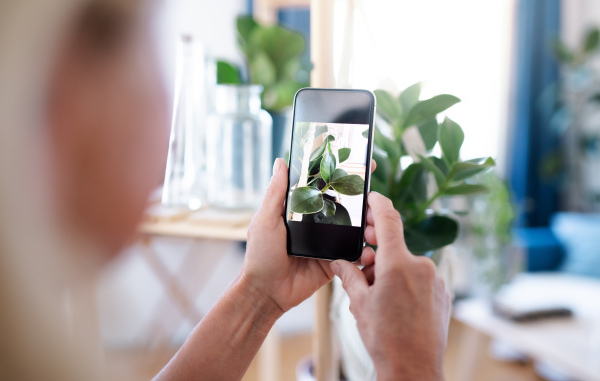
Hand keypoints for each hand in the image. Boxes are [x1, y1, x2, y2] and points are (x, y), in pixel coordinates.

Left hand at [242, 158, 376, 312]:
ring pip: (354, 229)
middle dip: (364, 201)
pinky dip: (364, 251)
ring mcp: (327, 242)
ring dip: (368, 225)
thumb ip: (276, 192)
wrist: (266, 291)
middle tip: (375, 198)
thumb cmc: (260, 254)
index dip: (342, 175)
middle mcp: (317, 223)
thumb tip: (280, 162)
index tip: (361, 163)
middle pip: (346, 207)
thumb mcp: (265, 219)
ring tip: (375, 225)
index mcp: (301, 210)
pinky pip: (353, 254)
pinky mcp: (334, 262)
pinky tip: (371, 250)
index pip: (325, 187)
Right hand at [330, 193, 450, 380]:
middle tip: (362, 272)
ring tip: (377, 299)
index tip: (373, 196)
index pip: (389, 220)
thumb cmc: (385, 338)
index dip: (379, 204)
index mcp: (398, 263)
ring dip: (390, 274)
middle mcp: (421, 266)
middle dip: (376, 255)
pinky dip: (405, 285)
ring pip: (406, 266)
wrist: (413, 369)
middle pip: (394, 248)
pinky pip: (420, 280)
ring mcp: (435, 280)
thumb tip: (339, 262)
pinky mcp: (442, 294)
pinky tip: (395, 306)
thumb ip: (349, 275)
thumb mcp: (359, 303)